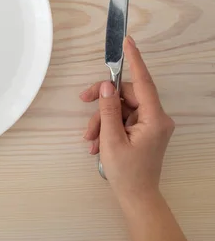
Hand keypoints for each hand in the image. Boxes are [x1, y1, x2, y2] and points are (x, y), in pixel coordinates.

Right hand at [80, 36, 174, 199]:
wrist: (137, 197)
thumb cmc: (127, 173)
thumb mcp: (111, 140)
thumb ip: (107, 110)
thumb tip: (105, 87)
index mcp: (154, 119)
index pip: (143, 82)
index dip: (134, 60)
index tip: (128, 42)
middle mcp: (156, 118)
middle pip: (126, 95)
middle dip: (103, 102)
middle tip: (84, 105)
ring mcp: (151, 124)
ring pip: (121, 108)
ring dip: (102, 119)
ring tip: (90, 139)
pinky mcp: (144, 130)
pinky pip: (123, 118)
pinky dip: (108, 126)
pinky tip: (97, 142)